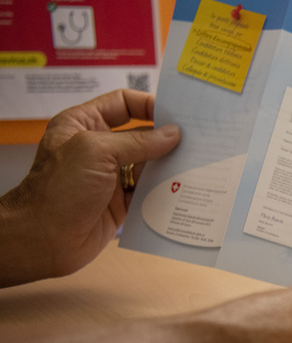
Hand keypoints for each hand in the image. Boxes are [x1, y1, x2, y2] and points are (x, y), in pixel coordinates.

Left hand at [0, 90, 180, 286]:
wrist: (43, 238)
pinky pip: (149, 191)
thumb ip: (137, 142)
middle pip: (141, 134)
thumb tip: (173, 135)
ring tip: (198, 163)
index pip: (122, 104)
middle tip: (198, 139)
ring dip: (170, 165)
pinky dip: (166, 191)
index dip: (149, 105)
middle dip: (167, 137)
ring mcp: (110, 176)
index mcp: (83, 124)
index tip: (177, 114)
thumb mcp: (96, 152)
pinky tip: (185, 188)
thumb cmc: (58, 189)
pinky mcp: (120, 202)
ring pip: (149, 164)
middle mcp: (97, 147)